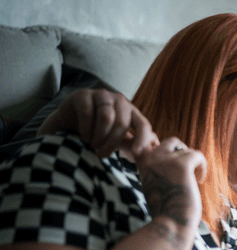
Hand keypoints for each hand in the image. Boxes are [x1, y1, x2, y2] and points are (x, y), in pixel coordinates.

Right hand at [37, 88, 157, 158]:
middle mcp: (120, 101)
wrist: (70, 121)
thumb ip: (133, 143)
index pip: (143, 124)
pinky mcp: (84, 95)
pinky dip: (86, 128)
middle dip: (112, 142)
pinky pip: (88, 112)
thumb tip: (153, 151)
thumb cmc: (99, 132)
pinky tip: (84, 137)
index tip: (137, 154)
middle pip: (122, 123)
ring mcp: (102, 95)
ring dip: (99, 135)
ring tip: (93, 146)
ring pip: (106, 117)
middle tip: (102, 155)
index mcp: (132, 112)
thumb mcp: (117, 138)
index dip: (142, 139)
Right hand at [135, 137, 206, 231]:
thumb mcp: (155, 184)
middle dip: (184, 154)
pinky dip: (202, 167)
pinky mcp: (181, 165)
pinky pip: (197, 155)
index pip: (153, 142)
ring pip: (186, 149)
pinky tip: (200, 181)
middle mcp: (150, 158)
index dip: (168, 151)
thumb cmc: (166, 209)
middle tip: (189, 172)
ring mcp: (164, 160)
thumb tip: (176, 151)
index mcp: (142, 163)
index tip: (176, 169)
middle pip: (172, 142)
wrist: (170, 224)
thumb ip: (159, 167)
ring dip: (193, 163)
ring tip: (194, 179)